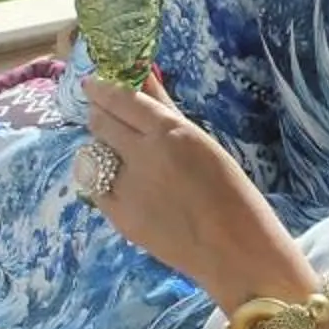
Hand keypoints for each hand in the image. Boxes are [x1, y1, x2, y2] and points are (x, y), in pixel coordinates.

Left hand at [77, 72, 306, 310]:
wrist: (236, 251)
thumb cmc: (232, 193)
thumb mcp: (202, 143)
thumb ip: (166, 110)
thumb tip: (144, 76)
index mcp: (170, 132)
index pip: (121, 100)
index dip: (101, 89)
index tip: (92, 84)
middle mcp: (143, 155)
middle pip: (100, 124)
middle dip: (98, 116)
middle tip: (103, 116)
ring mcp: (127, 188)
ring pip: (94, 156)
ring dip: (101, 150)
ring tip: (120, 156)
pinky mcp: (119, 218)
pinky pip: (97, 187)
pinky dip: (103, 181)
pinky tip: (123, 185)